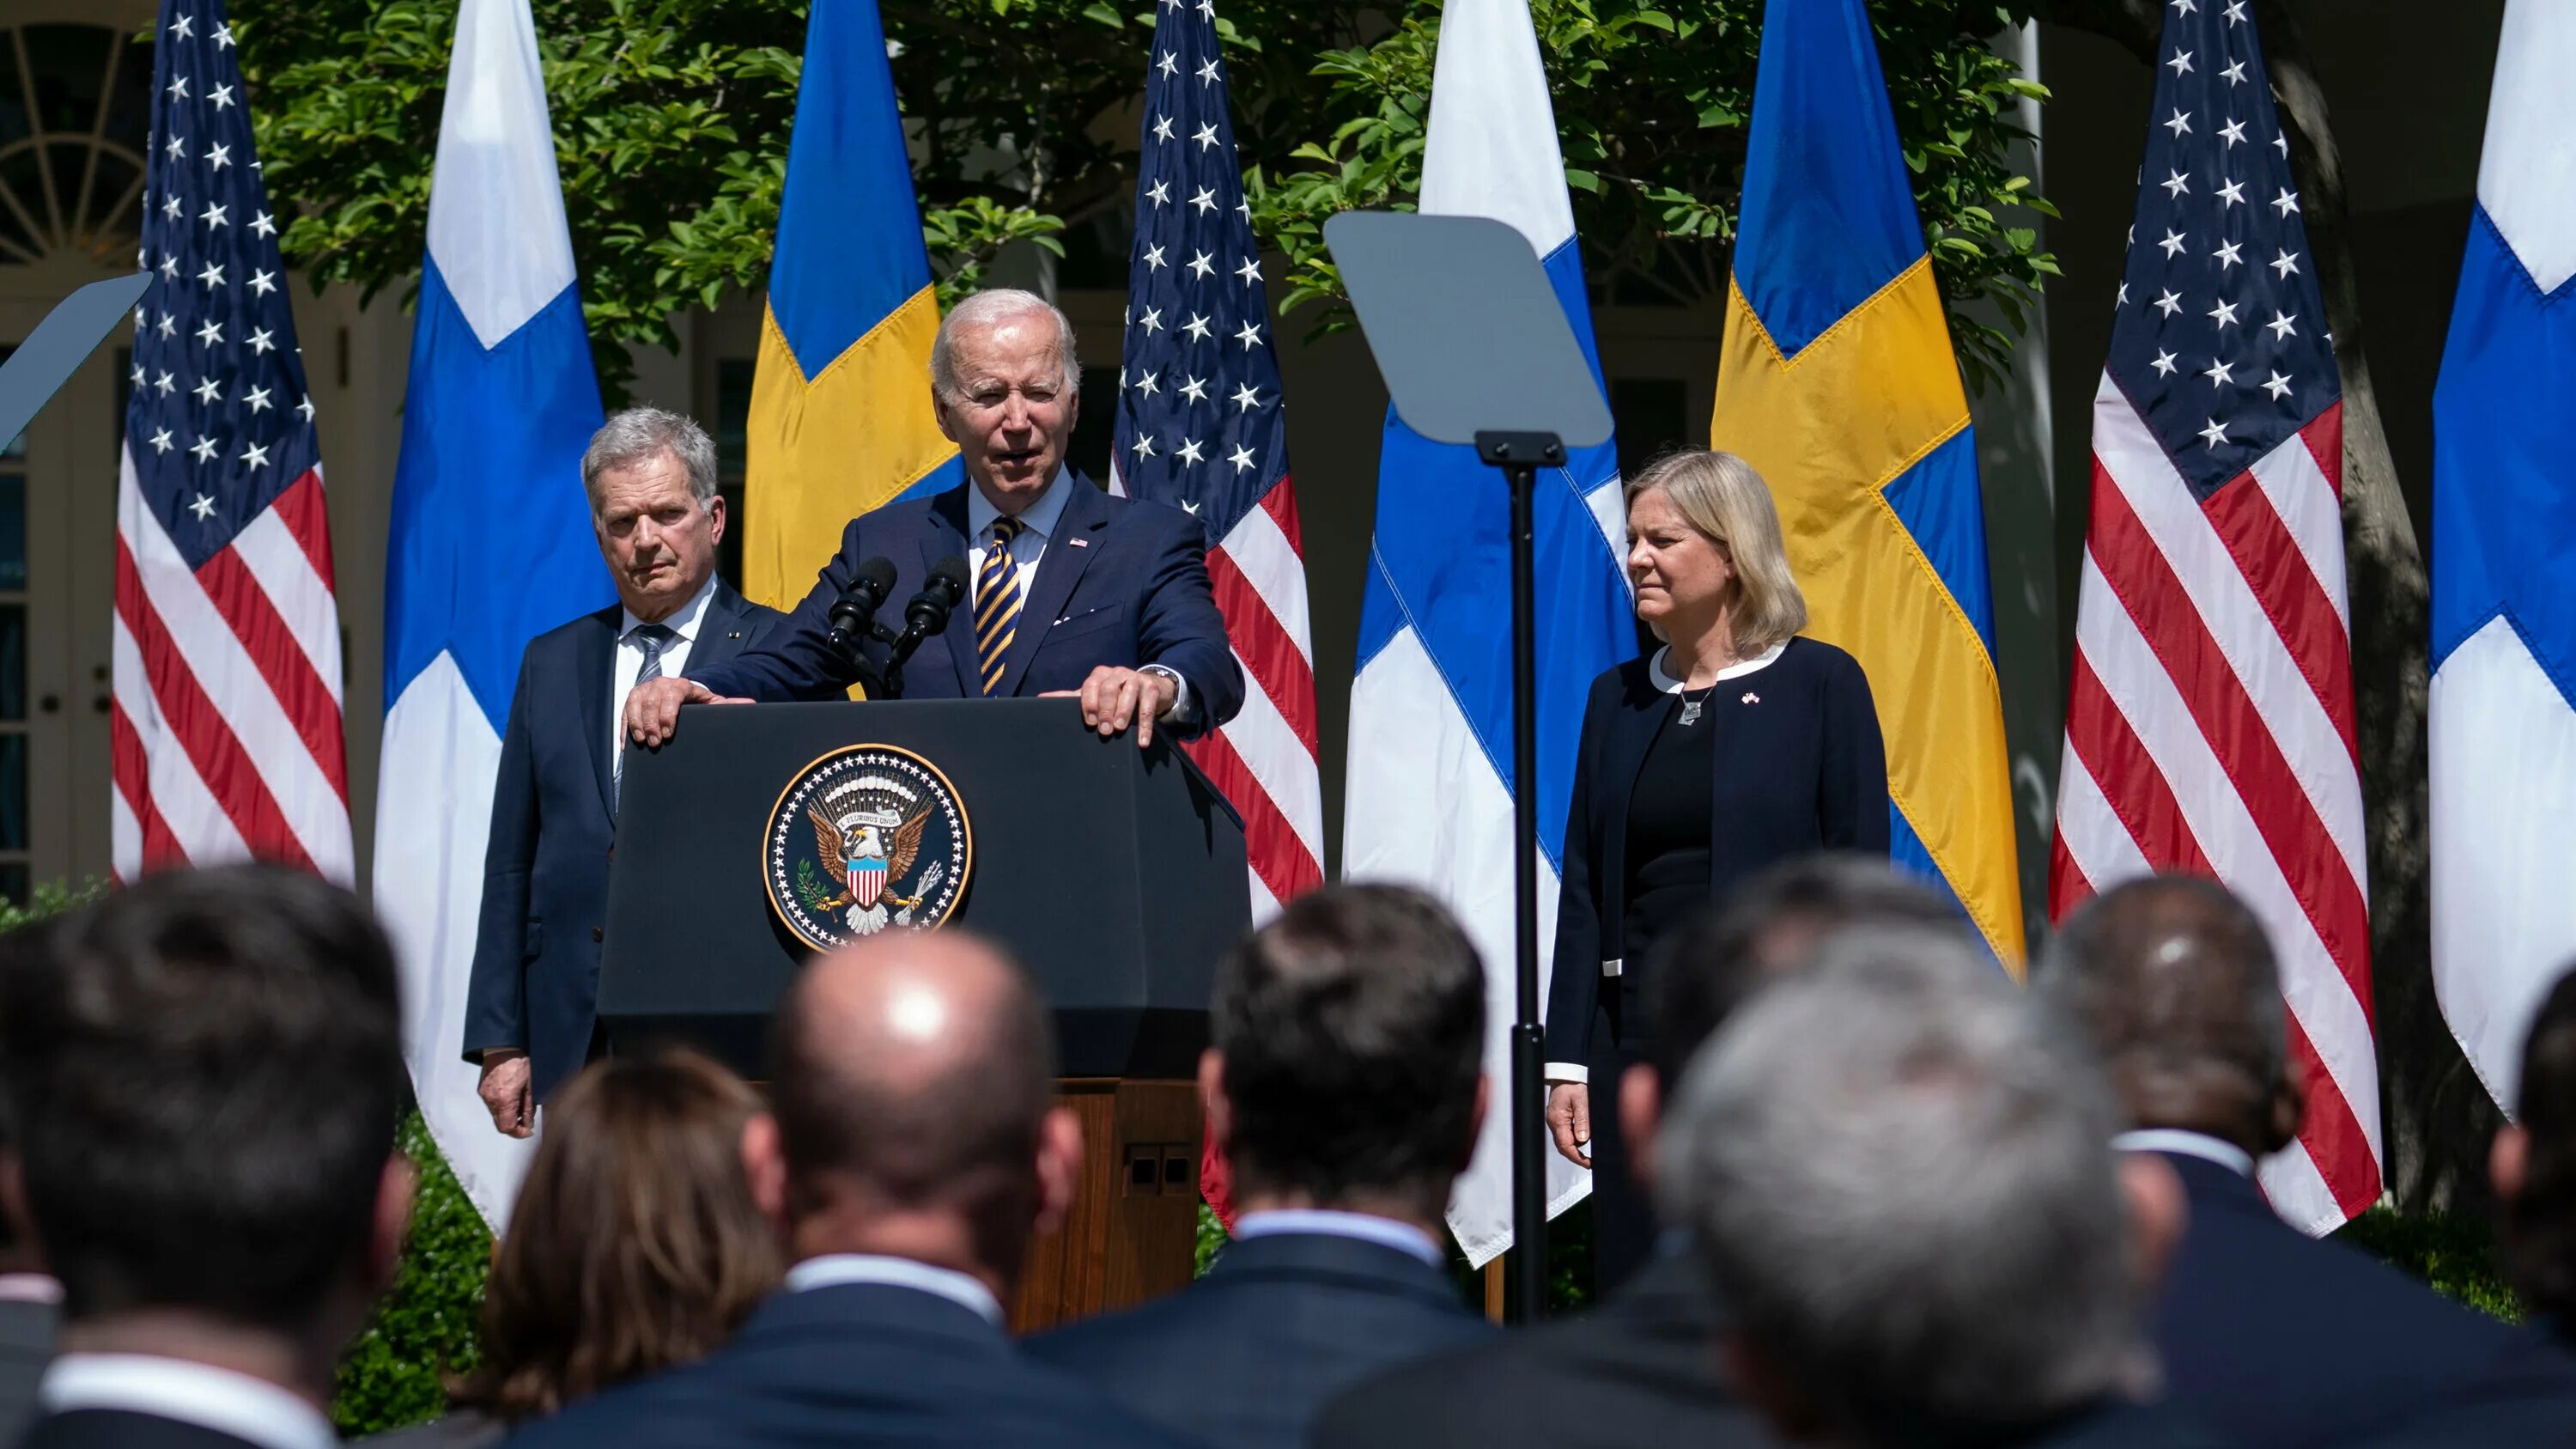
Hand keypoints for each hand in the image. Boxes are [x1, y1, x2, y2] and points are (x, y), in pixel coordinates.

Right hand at [478, 1051, 533, 1138]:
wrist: (504, 1046)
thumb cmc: (520, 1063)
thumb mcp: (530, 1087)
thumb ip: (528, 1108)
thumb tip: (528, 1124)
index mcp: (504, 1100)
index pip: (506, 1127)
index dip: (518, 1133)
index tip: (528, 1131)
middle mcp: (490, 1099)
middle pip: (500, 1124)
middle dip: (514, 1125)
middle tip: (527, 1121)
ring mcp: (484, 1094)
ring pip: (496, 1115)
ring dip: (508, 1115)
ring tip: (520, 1105)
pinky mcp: (482, 1089)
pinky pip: (491, 1104)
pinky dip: (502, 1106)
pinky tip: (511, 1097)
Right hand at [623, 676, 726, 747]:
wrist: (680, 691)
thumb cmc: (698, 701)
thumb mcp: (712, 702)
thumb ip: (729, 704)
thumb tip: (751, 705)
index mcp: (680, 685)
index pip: (671, 697)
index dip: (668, 715)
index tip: (669, 734)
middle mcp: (660, 684)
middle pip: (651, 702)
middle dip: (652, 724)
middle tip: (656, 743)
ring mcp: (644, 689)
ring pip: (635, 704)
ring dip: (637, 725)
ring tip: (642, 742)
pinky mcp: (633, 697)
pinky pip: (625, 711)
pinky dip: (626, 727)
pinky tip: (628, 744)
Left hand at [1049, 666, 1179, 747]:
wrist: (1148, 688)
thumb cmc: (1115, 695)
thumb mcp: (1093, 695)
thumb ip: (1070, 698)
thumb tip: (1040, 699)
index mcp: (1099, 675)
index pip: (1091, 685)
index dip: (1089, 703)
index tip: (1090, 722)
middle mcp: (1117, 673)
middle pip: (1109, 688)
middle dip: (1106, 710)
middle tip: (1104, 730)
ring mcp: (1135, 678)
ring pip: (1129, 693)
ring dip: (1123, 713)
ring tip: (1119, 730)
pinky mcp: (1151, 687)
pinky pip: (1147, 706)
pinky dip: (1144, 725)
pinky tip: (1142, 741)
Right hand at [1546, 1082, 1591, 1168]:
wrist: (1566, 1072)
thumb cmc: (1573, 1083)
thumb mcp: (1581, 1100)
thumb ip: (1583, 1120)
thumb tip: (1583, 1139)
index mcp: (1557, 1119)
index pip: (1565, 1145)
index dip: (1577, 1157)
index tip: (1588, 1164)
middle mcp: (1554, 1122)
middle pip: (1563, 1146)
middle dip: (1576, 1156)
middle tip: (1591, 1162)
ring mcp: (1555, 1120)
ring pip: (1565, 1141)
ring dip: (1577, 1147)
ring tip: (1591, 1150)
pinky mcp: (1559, 1118)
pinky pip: (1566, 1133)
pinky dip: (1575, 1138)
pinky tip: (1585, 1136)